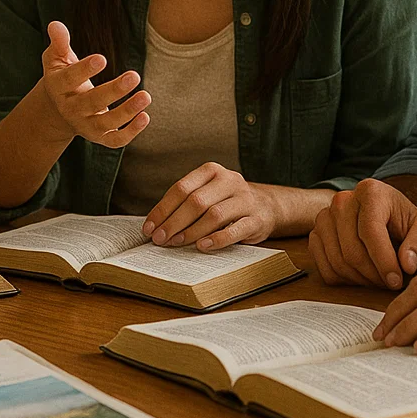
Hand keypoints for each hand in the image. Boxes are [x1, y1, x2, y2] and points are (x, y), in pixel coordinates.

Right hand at [37, 21, 150, 148]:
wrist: (58, 111)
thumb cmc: (62, 77)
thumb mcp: (56, 59)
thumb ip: (59, 43)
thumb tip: (56, 24)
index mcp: (58, 87)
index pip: (69, 79)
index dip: (84, 70)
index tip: (102, 58)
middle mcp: (70, 109)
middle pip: (91, 102)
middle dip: (113, 91)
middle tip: (134, 75)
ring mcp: (85, 125)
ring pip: (105, 123)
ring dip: (127, 111)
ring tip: (146, 96)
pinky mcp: (99, 137)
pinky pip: (115, 140)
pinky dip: (130, 133)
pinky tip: (145, 117)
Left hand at [141, 164, 331, 250]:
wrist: (267, 206)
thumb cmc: (226, 202)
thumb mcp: (207, 193)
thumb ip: (185, 203)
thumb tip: (155, 225)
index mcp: (211, 171)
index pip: (181, 188)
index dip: (163, 209)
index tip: (149, 227)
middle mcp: (229, 181)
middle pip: (196, 201)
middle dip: (174, 222)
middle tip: (160, 239)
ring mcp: (245, 199)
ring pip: (214, 215)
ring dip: (192, 231)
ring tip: (176, 243)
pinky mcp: (257, 219)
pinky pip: (235, 230)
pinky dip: (217, 239)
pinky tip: (202, 246)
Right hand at [308, 178, 416, 288]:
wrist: (388, 215)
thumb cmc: (406, 222)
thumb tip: (407, 265)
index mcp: (370, 191)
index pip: (370, 232)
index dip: (384, 262)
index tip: (397, 282)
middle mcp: (342, 200)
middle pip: (351, 250)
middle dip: (373, 275)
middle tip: (390, 283)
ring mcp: (324, 217)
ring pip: (337, 261)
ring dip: (360, 280)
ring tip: (378, 280)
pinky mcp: (315, 234)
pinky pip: (324, 267)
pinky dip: (344, 280)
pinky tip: (362, 277)